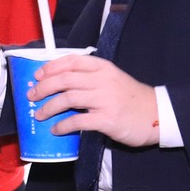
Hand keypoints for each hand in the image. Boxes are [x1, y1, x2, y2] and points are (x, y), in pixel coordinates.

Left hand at [29, 52, 159, 146]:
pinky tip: (56, 129)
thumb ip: (91, 78)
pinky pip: (78, 121)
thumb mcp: (113, 79)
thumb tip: (60, 83)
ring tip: (40, 114)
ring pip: (68, 99)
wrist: (157, 114)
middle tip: (32, 96)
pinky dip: (63, 125)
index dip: (51, 67)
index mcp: (104, 68)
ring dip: (48, 107)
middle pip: (65, 80)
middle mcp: (104, 80)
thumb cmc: (131, 98)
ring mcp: (106, 100)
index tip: (38, 75)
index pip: (72, 61)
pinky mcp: (107, 119)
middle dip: (43, 88)